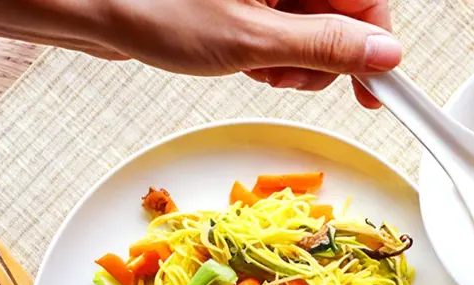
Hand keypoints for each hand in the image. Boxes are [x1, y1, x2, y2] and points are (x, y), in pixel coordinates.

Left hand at [98, 0, 399, 106]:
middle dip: (323, 55)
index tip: (380, 88)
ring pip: (314, 26)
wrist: (91, 4)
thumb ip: (324, 47)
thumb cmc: (153, 7)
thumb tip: (383, 55)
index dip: (376, 46)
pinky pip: (286, 27)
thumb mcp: (250, 39)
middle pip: (343, 14)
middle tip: (285, 73)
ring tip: (254, 64)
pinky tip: (246, 57)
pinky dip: (274, 51)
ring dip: (295, 59)